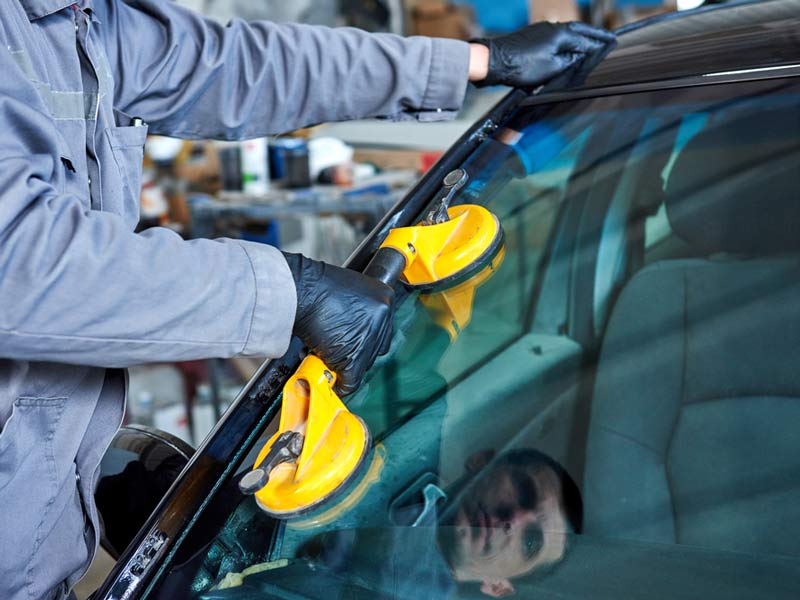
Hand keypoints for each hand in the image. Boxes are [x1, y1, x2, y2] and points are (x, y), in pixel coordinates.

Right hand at [282, 253, 393, 395]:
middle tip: (339, 350)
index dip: (365, 338)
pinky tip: (331, 380)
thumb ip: (358, 311)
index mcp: (384, 298)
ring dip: (345, 364)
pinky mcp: (356, 355)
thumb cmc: (314, 288)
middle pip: (375, 348)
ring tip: (326, 355)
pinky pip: (352, 380)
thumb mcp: (348, 291)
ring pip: (364, 364)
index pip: (383, 329)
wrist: (300, 290)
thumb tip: (354, 328)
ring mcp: (371, 336)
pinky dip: (340, 383)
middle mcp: (383, 316)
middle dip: (356, 351)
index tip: (355, 341)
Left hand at [471, 22, 615, 88]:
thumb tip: (579, 55)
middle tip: (607, 38)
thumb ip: (570, 61)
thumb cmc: (521, 66)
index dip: (600, 44)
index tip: (612, 43)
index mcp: (562, 34)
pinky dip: (565, 41)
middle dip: (594, 36)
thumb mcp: (552, 68)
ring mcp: (542, 29)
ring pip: (567, 32)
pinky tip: (566, 47)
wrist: (494, 61)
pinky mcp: (532, 35)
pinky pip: (555, 36)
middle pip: (579, 31)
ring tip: (590, 44)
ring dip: (579, 37)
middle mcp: (553, 27)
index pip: (587, 40)